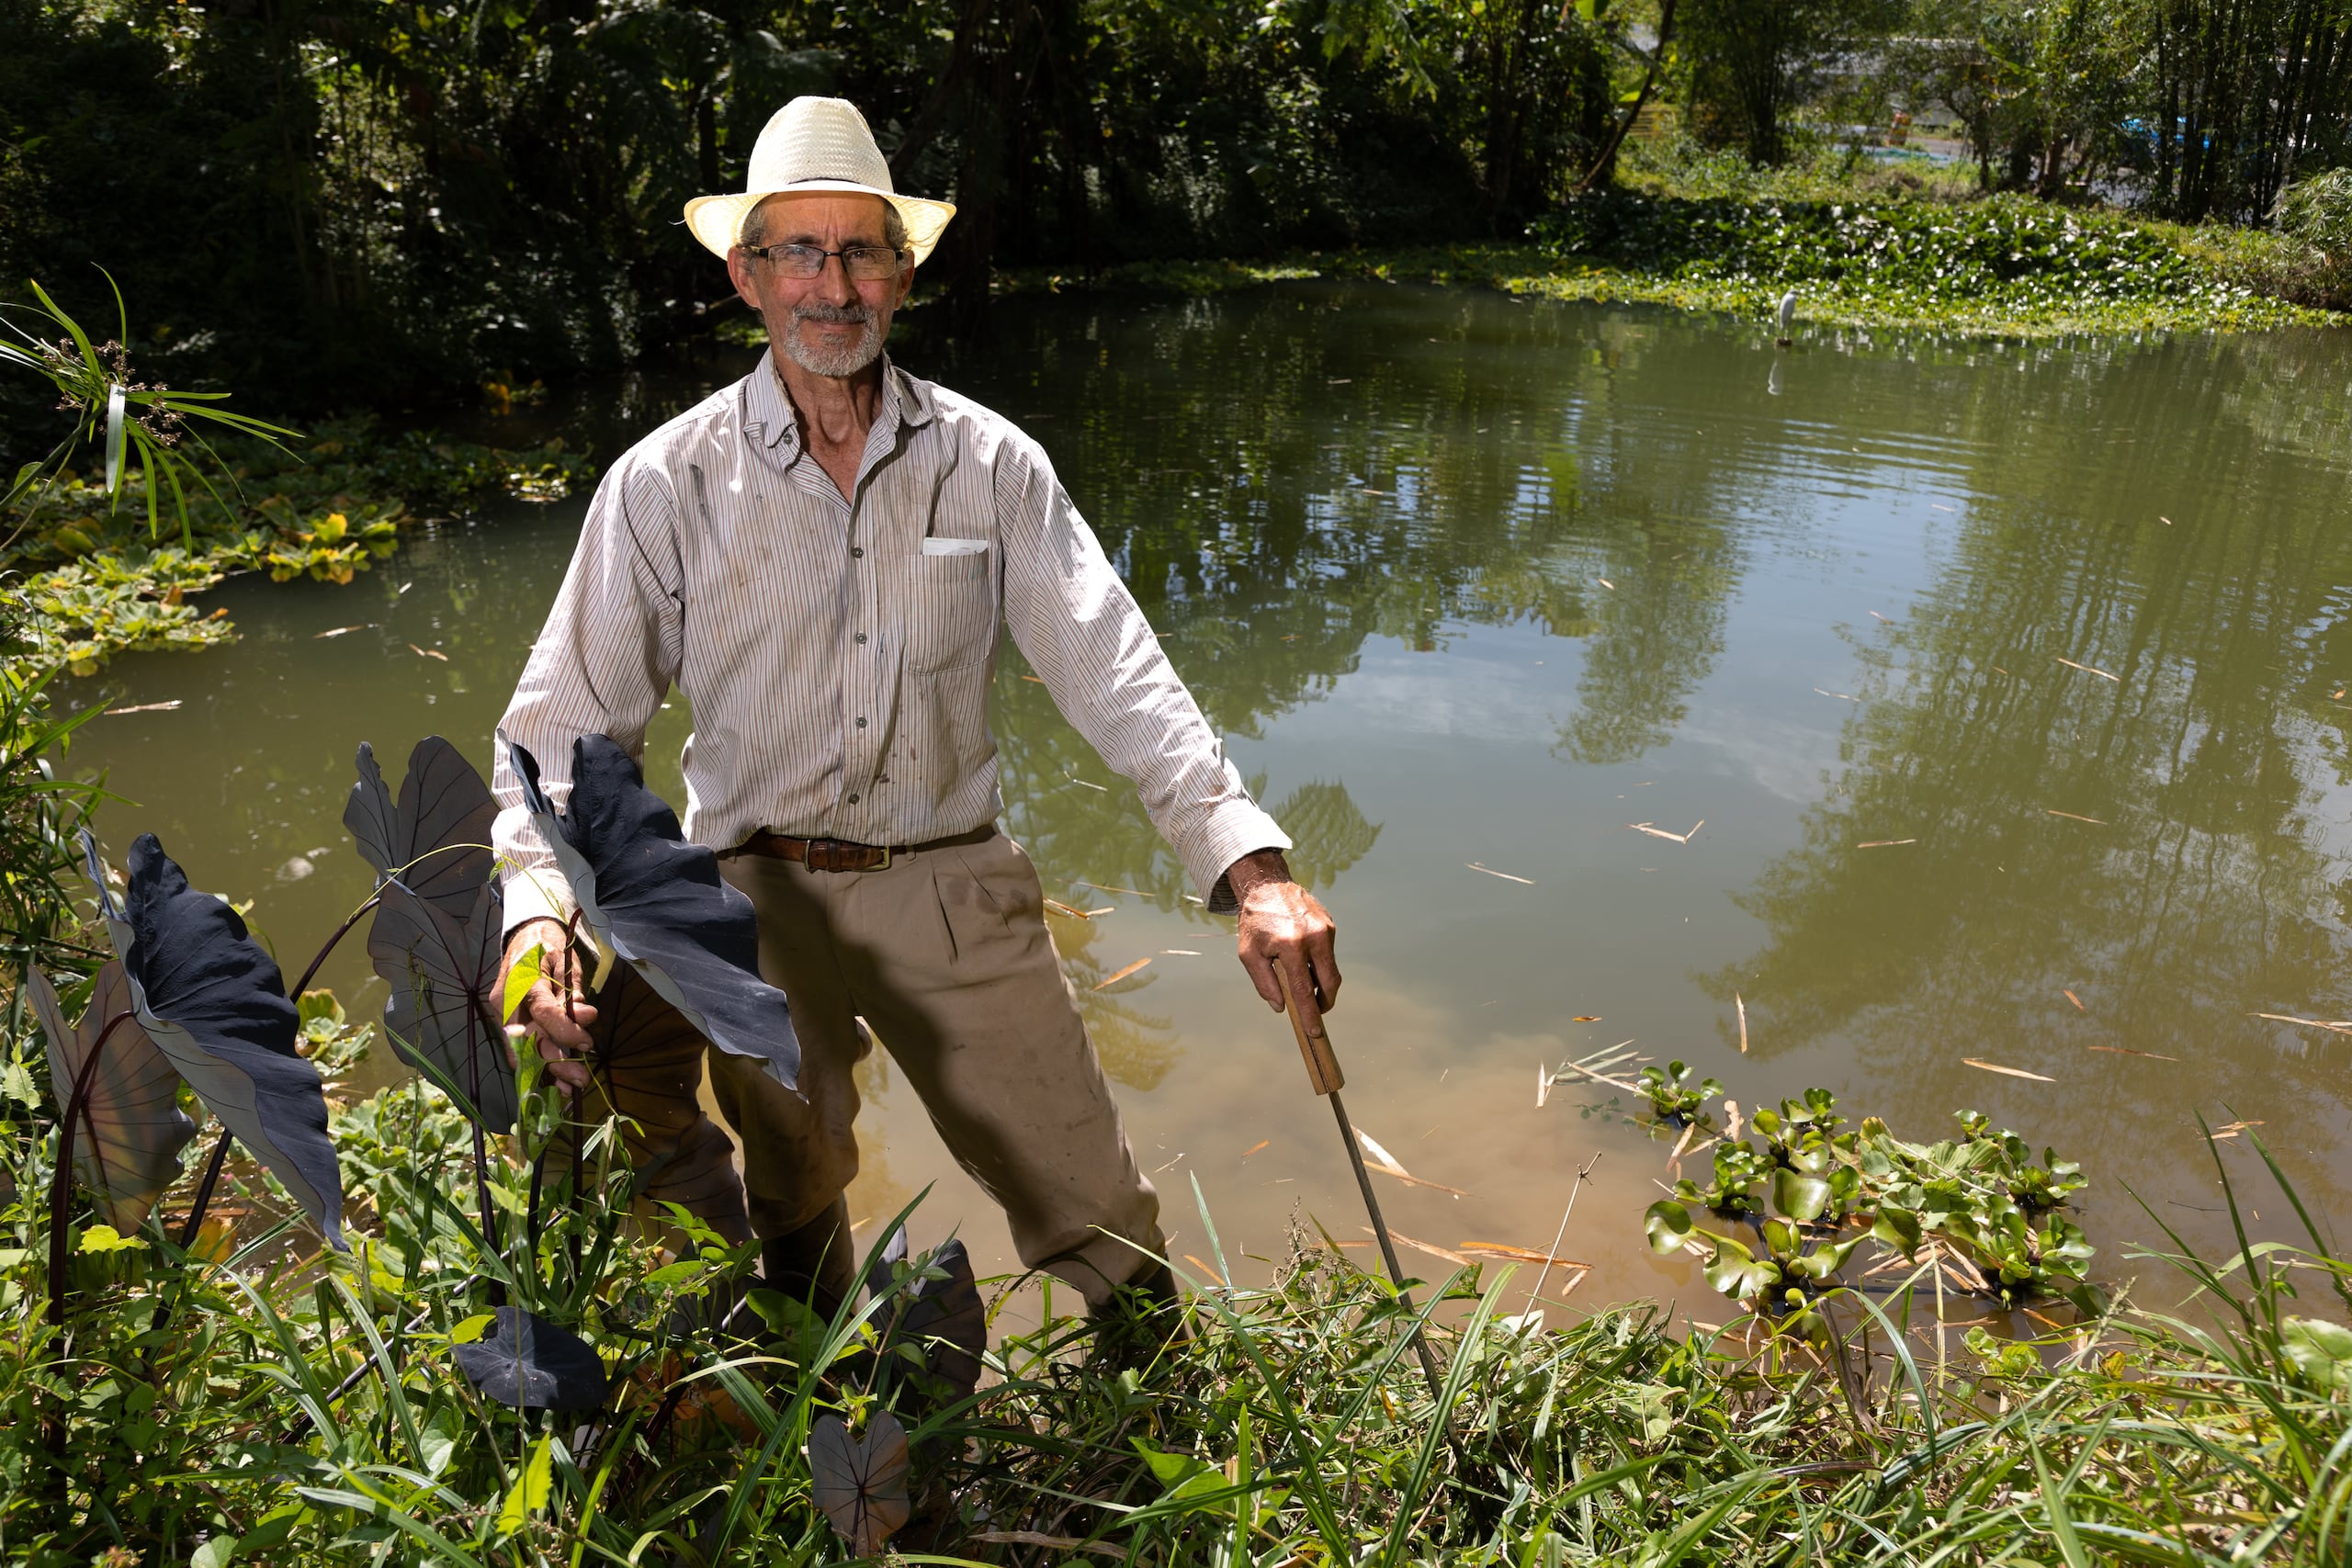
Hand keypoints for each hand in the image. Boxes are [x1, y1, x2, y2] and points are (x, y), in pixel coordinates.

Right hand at [497, 917, 595, 1094]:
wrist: (526, 937)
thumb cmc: (550, 947)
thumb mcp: (566, 963)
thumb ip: (574, 991)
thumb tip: (586, 1016)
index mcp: (523, 979)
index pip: (542, 1012)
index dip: (565, 1032)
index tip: (587, 1045)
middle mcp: (506, 1000)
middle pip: (527, 1038)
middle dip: (555, 1063)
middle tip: (581, 1079)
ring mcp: (501, 1013)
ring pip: (520, 1050)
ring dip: (544, 1073)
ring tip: (569, 1089)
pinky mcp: (503, 1022)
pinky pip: (516, 1050)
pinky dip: (533, 1068)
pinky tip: (551, 1083)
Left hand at [1228, 849, 1341, 1038]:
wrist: (1267, 886)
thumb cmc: (1255, 923)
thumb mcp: (1249, 954)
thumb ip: (1264, 983)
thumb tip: (1281, 1007)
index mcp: (1290, 945)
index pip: (1304, 989)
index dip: (1310, 1013)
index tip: (1314, 1031)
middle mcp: (1313, 937)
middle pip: (1329, 982)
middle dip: (1324, 1003)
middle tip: (1316, 1013)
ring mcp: (1325, 930)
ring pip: (1332, 969)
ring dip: (1322, 984)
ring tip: (1307, 988)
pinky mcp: (1330, 925)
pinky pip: (1328, 954)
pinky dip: (1319, 964)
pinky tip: (1305, 962)